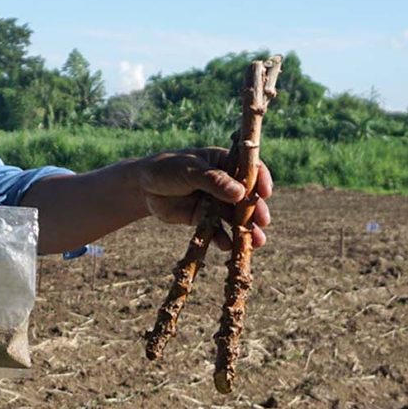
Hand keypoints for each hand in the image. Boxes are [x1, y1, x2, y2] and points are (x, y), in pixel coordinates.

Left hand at [138, 147, 273, 247]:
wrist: (143, 188)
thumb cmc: (166, 170)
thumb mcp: (189, 171)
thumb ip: (213, 181)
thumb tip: (240, 192)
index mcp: (224, 162)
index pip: (249, 169)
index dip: (260, 180)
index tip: (265, 192)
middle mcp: (225, 183)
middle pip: (246, 197)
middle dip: (255, 210)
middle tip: (263, 221)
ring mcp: (216, 202)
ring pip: (235, 217)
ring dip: (246, 229)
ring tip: (256, 241)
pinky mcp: (205, 219)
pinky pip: (218, 230)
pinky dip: (223, 239)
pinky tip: (228, 246)